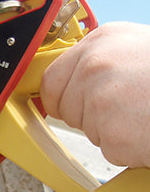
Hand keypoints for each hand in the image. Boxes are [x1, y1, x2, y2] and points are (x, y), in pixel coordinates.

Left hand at [40, 22, 149, 167]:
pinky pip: (109, 150)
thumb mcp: (137, 51)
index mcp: (101, 41)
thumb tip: (72, 86)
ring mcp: (101, 99)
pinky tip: (148, 130)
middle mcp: (95, 66)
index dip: (61, 99)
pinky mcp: (114, 132)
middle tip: (128, 108)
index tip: (69, 106)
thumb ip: (103, 65)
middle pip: (66, 108)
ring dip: (114, 131)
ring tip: (145, 114)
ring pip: (89, 131)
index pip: (52, 80)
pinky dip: (131, 149)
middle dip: (90, 116)